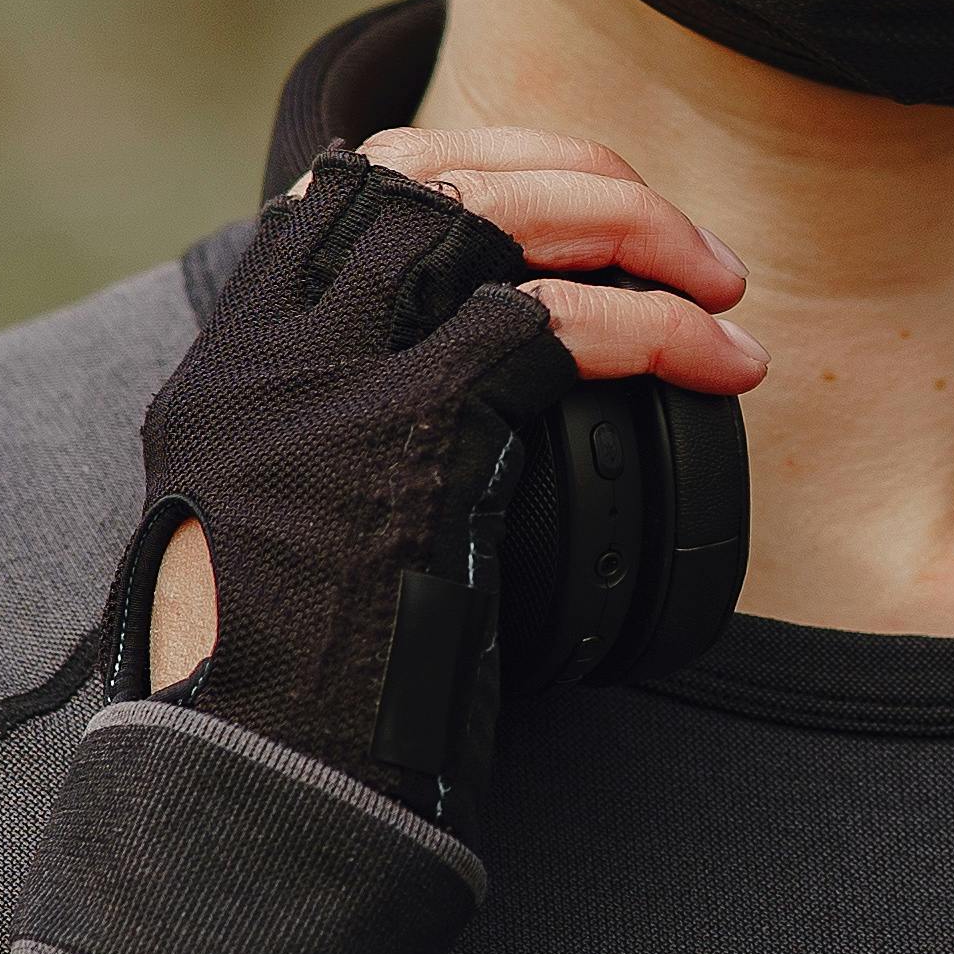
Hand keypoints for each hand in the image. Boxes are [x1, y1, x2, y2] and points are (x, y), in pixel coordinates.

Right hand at [145, 127, 761, 693]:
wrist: (250, 785)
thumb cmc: (298, 695)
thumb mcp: (296, 540)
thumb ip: (352, 450)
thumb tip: (479, 420)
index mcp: (233, 366)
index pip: (347, 188)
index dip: (477, 168)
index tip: (573, 208)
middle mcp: (264, 351)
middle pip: (426, 169)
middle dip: (574, 177)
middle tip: (679, 241)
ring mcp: (322, 382)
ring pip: (488, 214)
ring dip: (630, 227)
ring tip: (720, 285)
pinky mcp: (399, 435)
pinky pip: (551, 325)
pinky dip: (653, 327)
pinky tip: (715, 361)